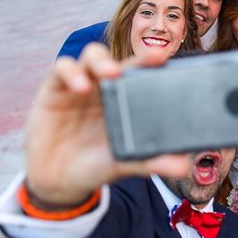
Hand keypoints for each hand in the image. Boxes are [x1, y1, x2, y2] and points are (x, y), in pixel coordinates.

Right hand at [25, 43, 189, 206]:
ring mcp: (82, 84)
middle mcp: (107, 86)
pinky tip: (80, 86)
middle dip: (138, 56)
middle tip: (154, 57)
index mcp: (128, 99)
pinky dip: (71, 72)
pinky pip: (62, 69)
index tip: (170, 61)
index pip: (145, 75)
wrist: (59, 182)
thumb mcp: (125, 163)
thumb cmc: (97, 165)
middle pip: (123, 60)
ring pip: (93, 56)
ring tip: (111, 73)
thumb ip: (151, 161)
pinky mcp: (55, 89)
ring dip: (102, 60)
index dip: (157, 65)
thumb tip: (183, 166)